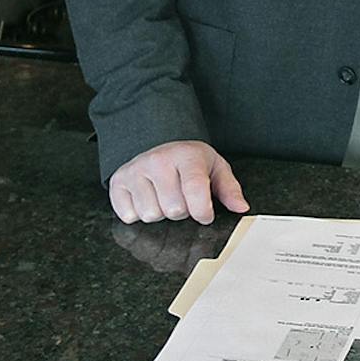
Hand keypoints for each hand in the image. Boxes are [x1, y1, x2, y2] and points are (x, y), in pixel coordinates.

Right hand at [107, 140, 248, 224]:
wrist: (157, 144)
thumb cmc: (188, 161)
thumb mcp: (214, 168)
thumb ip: (229, 189)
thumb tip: (240, 207)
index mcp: (186, 156)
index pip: (195, 192)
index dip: (202, 211)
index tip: (205, 214)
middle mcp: (158, 161)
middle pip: (174, 210)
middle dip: (182, 212)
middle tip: (182, 199)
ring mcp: (135, 170)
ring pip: (151, 215)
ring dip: (160, 214)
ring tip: (163, 197)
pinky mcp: (118, 182)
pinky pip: (128, 216)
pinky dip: (138, 215)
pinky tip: (146, 199)